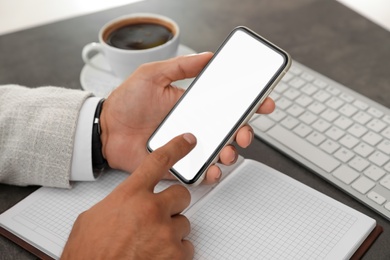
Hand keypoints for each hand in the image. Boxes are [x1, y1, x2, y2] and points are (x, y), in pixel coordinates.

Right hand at [62, 133, 195, 258]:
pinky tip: (158, 255)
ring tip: (151, 242)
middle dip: (173, 204)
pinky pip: (187, 247)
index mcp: (130, 195)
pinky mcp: (175, 255)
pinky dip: (175, 252)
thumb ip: (118, 202)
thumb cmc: (89, 253)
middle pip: (181, 194)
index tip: (188, 141)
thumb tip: (127, 202)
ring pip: (183, 223)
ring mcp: (165, 233)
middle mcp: (151, 210)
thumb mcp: (93, 217)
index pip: (158, 161)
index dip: (176, 147)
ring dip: (171, 231)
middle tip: (160, 215)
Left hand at [100, 52, 274, 182]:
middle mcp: (194, 126)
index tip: (263, 103)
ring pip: (218, 152)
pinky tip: (211, 169)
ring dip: (230, 153)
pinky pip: (199, 172)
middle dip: (245, 132)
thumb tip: (208, 56)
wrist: (106, 129)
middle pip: (229, 131)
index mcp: (193, 105)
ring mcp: (187, 146)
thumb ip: (181, 66)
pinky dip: (210, 174)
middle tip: (245, 132)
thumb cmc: (127, 101)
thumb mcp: (153, 74)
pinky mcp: (177, 164)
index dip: (248, 104)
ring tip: (227, 152)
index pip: (227, 104)